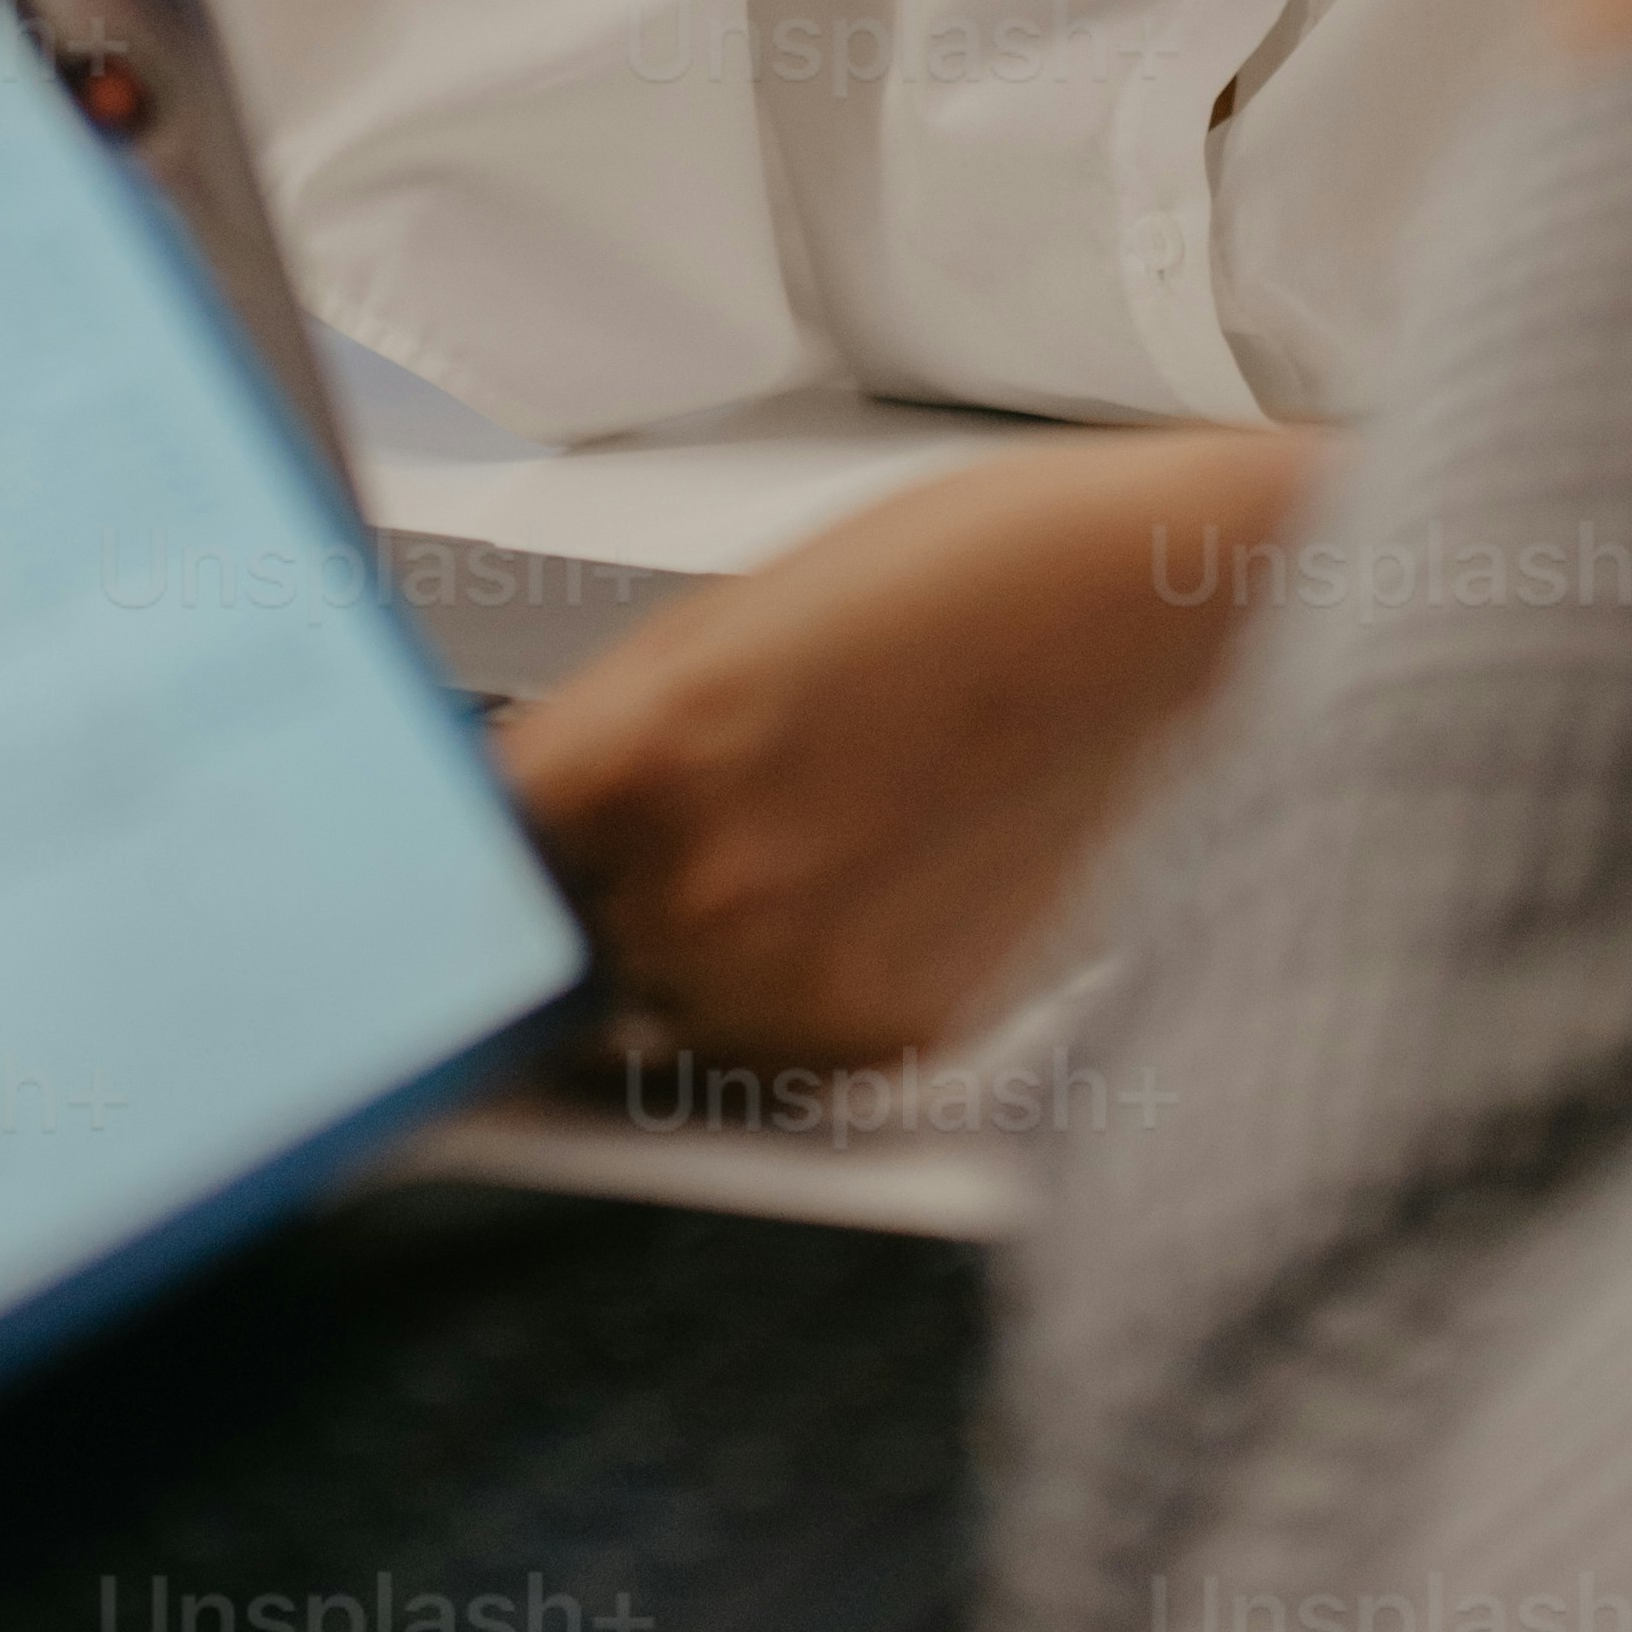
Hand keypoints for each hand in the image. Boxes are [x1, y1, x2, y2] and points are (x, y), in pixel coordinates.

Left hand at [502, 428, 1311, 1068]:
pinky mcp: (895, 1042)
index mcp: (650, 749)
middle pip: (556, 955)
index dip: (453, 877)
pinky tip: (870, 886)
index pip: (469, 866)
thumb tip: (511, 832)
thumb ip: (611, 738)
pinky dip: (789, 997)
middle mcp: (710, 887)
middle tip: (680, 832)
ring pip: (657, 1021)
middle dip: (586, 907)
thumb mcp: (740, 616)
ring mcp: (802, 980)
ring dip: (686, 962)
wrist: (1190, 621)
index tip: (442, 888)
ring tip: (805, 843)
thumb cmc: (985, 577)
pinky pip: (775, 1054)